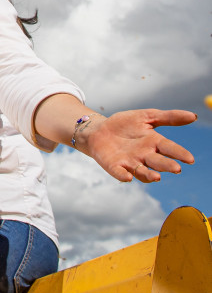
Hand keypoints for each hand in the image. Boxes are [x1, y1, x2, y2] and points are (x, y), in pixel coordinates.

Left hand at [81, 108, 196, 182]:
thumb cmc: (125, 124)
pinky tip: (128, 177)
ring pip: (142, 171)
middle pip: (158, 162)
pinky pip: (119, 173)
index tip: (190, 159)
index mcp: (154, 143)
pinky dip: (123, 175)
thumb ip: (168, 117)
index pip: (170, 148)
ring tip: (157, 177)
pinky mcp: (114, 166)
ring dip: (149, 175)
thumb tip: (193, 116)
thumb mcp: (146, 116)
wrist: (99, 130)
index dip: (179, 154)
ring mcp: (129, 162)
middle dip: (167, 166)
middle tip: (176, 169)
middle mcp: (145, 156)